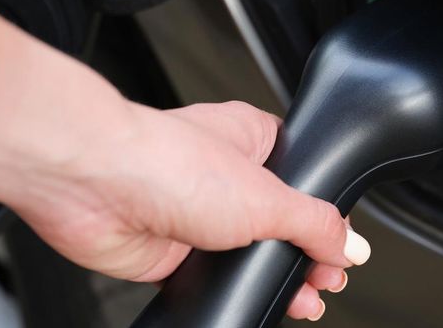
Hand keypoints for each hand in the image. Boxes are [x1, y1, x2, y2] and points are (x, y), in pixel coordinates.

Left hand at [8, 101, 369, 320]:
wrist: (92, 185)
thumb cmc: (165, 161)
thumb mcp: (268, 197)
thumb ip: (316, 225)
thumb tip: (350, 244)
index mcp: (254, 141)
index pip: (305, 180)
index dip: (327, 216)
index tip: (342, 248)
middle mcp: (224, 176)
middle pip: (280, 224)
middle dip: (305, 256)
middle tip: (326, 281)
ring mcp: (197, 215)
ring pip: (247, 255)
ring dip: (270, 278)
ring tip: (300, 301)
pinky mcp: (171, 252)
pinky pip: (212, 279)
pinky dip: (229, 292)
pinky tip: (247, 299)